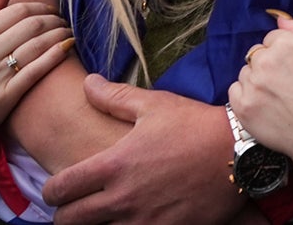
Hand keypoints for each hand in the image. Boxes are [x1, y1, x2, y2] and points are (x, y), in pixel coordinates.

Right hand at [0, 0, 73, 170]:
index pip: (16, 11)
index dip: (40, 7)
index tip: (50, 10)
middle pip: (31, 25)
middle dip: (54, 19)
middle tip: (63, 20)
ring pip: (37, 45)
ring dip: (60, 34)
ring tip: (68, 32)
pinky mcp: (4, 97)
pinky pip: (37, 70)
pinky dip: (56, 55)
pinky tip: (67, 47)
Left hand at [42, 75, 239, 224]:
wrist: (241, 151)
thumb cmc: (196, 125)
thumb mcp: (155, 105)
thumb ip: (115, 98)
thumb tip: (87, 82)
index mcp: (113, 165)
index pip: (59, 190)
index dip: (51, 191)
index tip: (59, 188)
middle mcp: (121, 198)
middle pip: (68, 221)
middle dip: (66, 214)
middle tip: (76, 206)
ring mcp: (142, 220)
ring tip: (102, 216)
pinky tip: (131, 220)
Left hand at [229, 13, 292, 183]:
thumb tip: (278, 19)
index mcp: (285, 44)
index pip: (271, 39)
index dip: (283, 53)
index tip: (292, 67)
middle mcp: (264, 60)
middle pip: (256, 54)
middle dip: (267, 64)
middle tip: (285, 83)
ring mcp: (251, 84)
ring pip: (245, 73)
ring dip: (256, 80)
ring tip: (276, 96)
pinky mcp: (241, 105)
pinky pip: (235, 91)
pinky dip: (246, 96)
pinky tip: (264, 104)